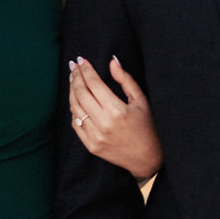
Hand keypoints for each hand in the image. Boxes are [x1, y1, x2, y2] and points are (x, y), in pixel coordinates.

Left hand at [69, 56, 162, 179]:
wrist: (146, 158)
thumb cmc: (147, 127)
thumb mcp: (141, 101)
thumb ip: (125, 80)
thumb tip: (112, 62)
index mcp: (116, 110)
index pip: (94, 84)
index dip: (86, 70)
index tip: (81, 60)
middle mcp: (103, 123)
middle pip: (81, 93)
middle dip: (76, 77)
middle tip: (74, 66)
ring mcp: (94, 136)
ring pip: (75, 107)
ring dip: (72, 91)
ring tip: (73, 79)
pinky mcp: (90, 145)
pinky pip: (75, 123)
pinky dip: (73, 109)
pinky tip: (76, 99)